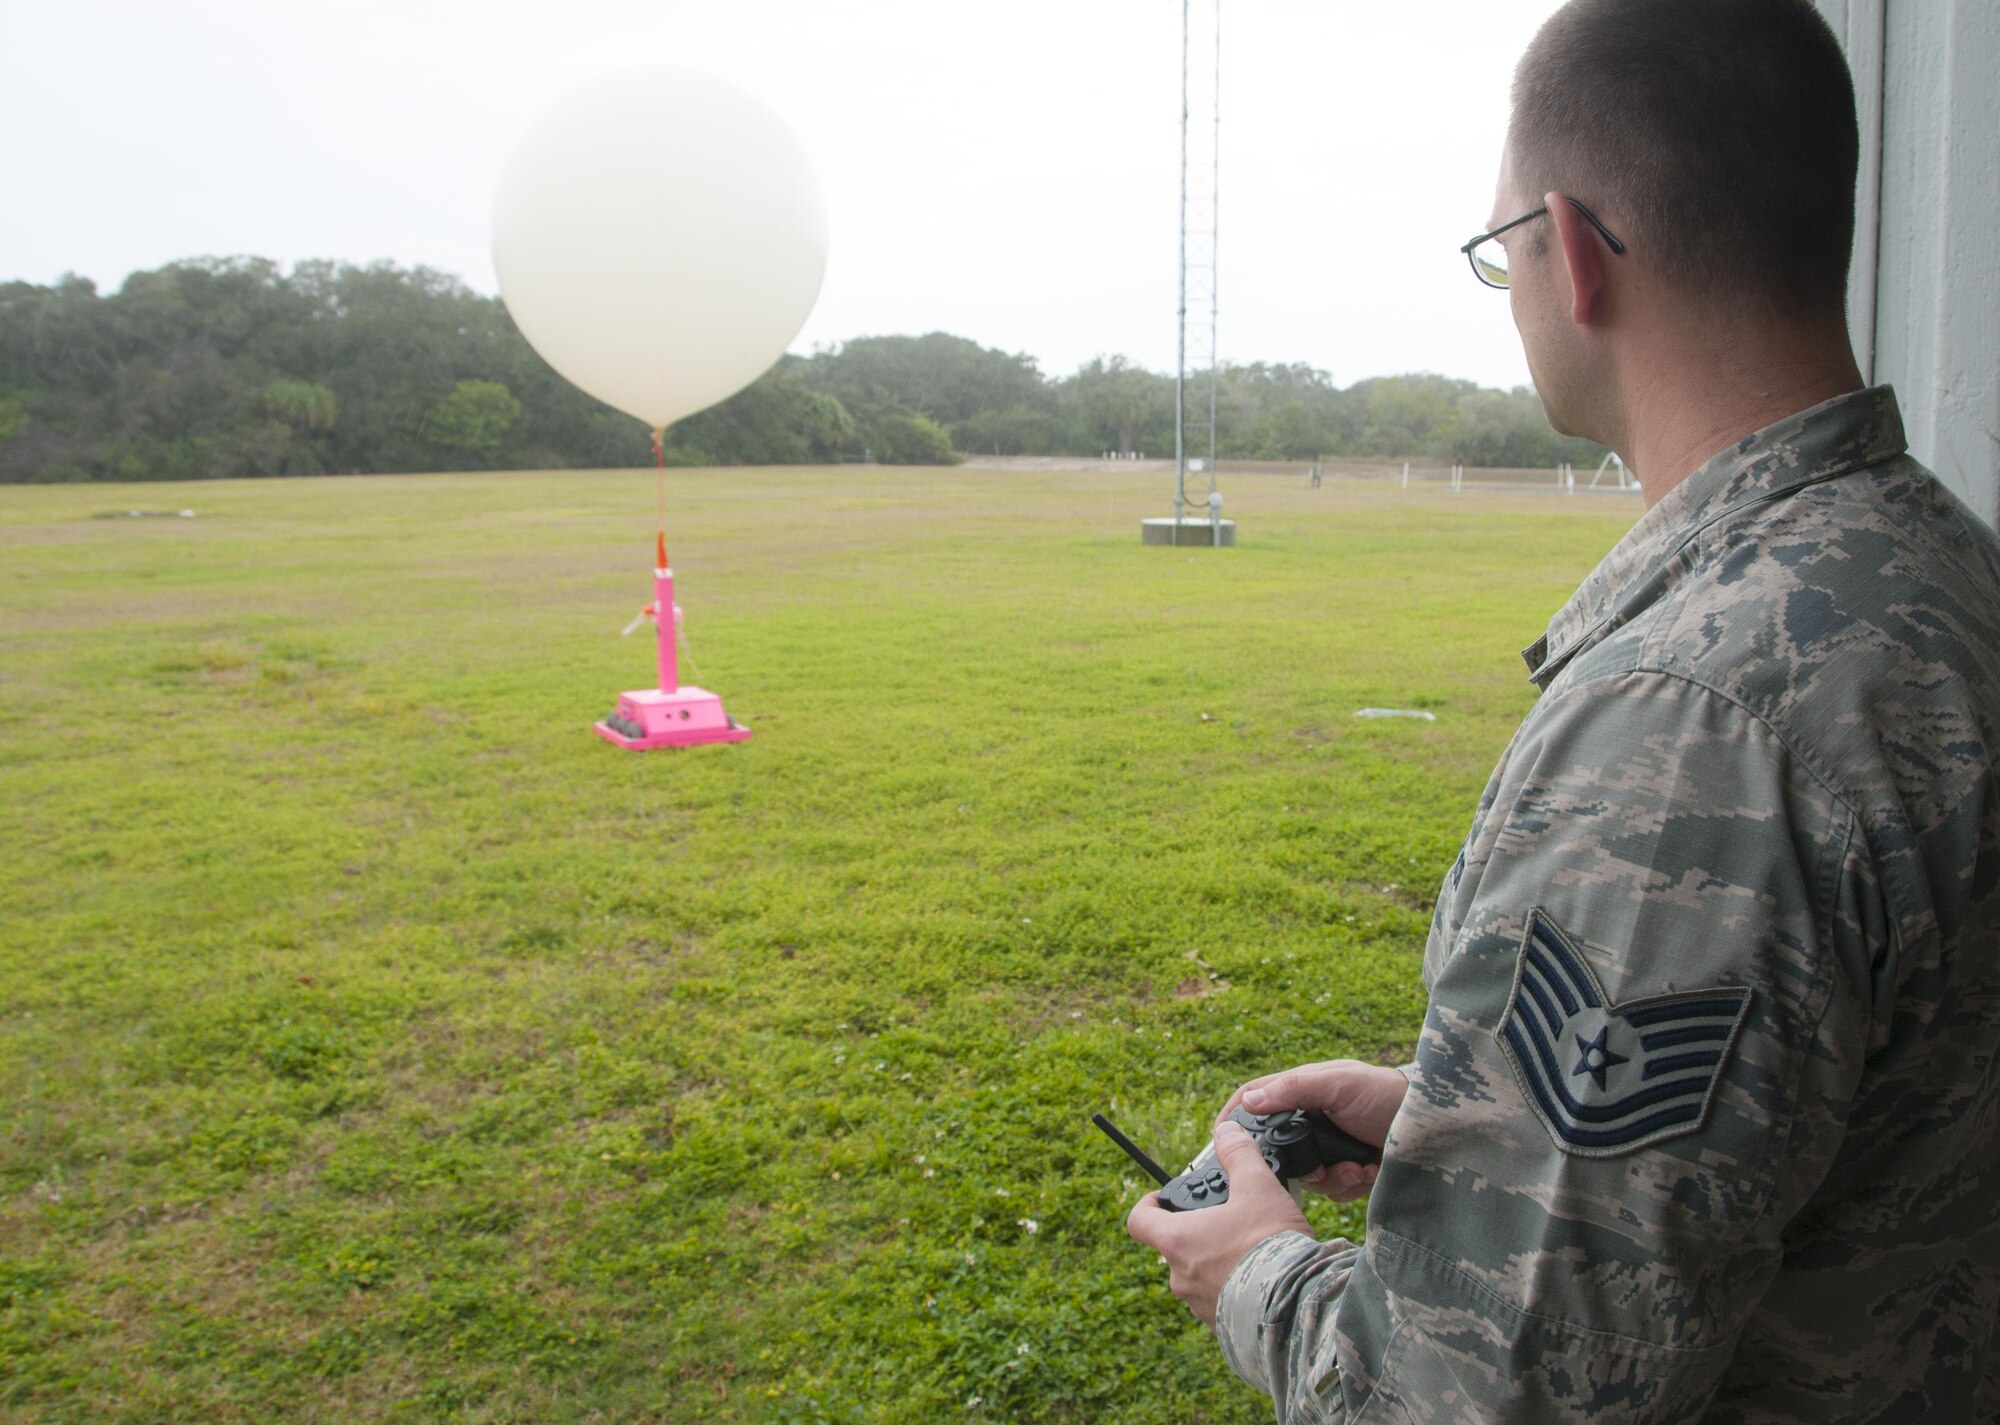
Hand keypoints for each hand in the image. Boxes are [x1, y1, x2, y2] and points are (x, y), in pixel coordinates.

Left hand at [1125, 1121, 1310, 1325]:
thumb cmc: (1269, 1244)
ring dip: (1217, 1260)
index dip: (1148, 1204)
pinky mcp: (1221, 1327)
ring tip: (1252, 1247)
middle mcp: (1179, 1276)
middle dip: (1198, 1231)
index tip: (1163, 1197)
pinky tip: (1262, 1278)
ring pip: (1198, 1275)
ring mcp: (1198, 1304)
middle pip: (1175, 1246)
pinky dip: (1234, 1288)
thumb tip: (1227, 1131)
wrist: (1296, 1305)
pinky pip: (1220, 1301)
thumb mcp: (1257, 1186)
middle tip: (1227, 1218)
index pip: (1139, 1221)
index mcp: (1177, 1240)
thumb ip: (1238, 1154)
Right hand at [1216, 1059, 1407, 1202]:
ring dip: (1333, 1177)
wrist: (1435, 1128)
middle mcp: (1312, 1122)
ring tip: (1359, 1166)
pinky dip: (1350, 1185)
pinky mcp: (1349, 1172)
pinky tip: (1369, 1171)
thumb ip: (1294, 1089)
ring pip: (1307, 1178)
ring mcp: (1330, 1150)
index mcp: (1303, 1093)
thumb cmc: (1387, 1093)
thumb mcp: (1339, 1083)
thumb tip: (1249, 1101)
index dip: (1235, 1118)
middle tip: (1322, 1168)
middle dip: (1301, 1165)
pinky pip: (1333, 1192)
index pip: (1256, 1101)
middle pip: (1280, 1152)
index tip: (1220, 1141)